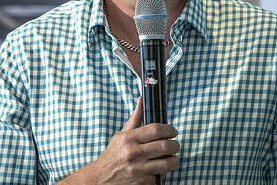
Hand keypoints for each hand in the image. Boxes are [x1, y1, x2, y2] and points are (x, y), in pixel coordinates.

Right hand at [57, 97, 179, 183]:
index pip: (156, 129)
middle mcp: (134, 153)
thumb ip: (135, 119)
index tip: (173, 132)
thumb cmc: (113, 154)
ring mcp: (138, 169)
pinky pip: (160, 177)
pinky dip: (163, 173)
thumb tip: (141, 100)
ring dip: (173, 160)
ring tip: (172, 157)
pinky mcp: (142, 183)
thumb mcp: (122, 135)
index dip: (169, 129)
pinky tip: (160, 169)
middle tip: (175, 145)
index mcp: (130, 138)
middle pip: (165, 146)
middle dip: (175, 145)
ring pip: (167, 163)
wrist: (101, 178)